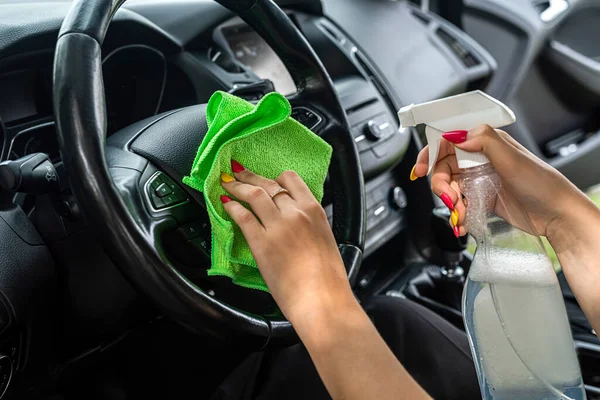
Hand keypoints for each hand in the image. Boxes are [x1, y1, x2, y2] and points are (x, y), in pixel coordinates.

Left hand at [219, 160, 356, 325]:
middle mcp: (295, 213)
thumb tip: (299, 225)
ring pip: (254, 194)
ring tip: (227, 183)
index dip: (275, 178)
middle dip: (250, 176)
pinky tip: (226, 204)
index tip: (266, 179)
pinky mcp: (261, 243)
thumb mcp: (325, 240)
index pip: (291, 180)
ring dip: (237, 186)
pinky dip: (232, 207)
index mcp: (314, 211)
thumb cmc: (328, 279)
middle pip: (268, 184)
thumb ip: (310, 226)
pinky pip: (243, 217)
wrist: (322, 300)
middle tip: (238, 172)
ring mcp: (277, 226)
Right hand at [411, 125, 591, 250]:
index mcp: (485, 143)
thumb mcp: (512, 157)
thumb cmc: (541, 183)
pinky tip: (464, 222)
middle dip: (440, 184)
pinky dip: (458, 215)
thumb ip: (483, 140)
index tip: (420, 170)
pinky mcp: (483, 199)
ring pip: (450, 188)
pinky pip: (460, 204)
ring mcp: (480, 180)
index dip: (430, 155)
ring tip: (460, 213)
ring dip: (450, 202)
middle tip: (448, 197)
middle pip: (444, 168)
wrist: (556, 216)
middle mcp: (480, 159)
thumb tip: (456, 135)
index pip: (448, 143)